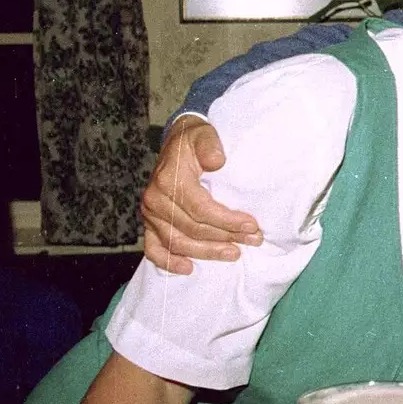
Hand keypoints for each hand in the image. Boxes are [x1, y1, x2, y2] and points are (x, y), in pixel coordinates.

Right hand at [140, 115, 260, 274]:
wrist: (177, 143)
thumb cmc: (194, 141)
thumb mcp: (204, 135)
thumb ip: (210, 145)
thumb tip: (217, 161)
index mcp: (169, 180)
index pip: (200, 208)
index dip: (227, 220)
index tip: (252, 226)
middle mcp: (155, 200)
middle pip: (192, 228)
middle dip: (225, 237)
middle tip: (253, 240)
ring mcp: (150, 214)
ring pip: (178, 242)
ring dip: (207, 252)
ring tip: (233, 254)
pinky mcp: (149, 224)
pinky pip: (153, 248)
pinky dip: (168, 262)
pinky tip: (188, 269)